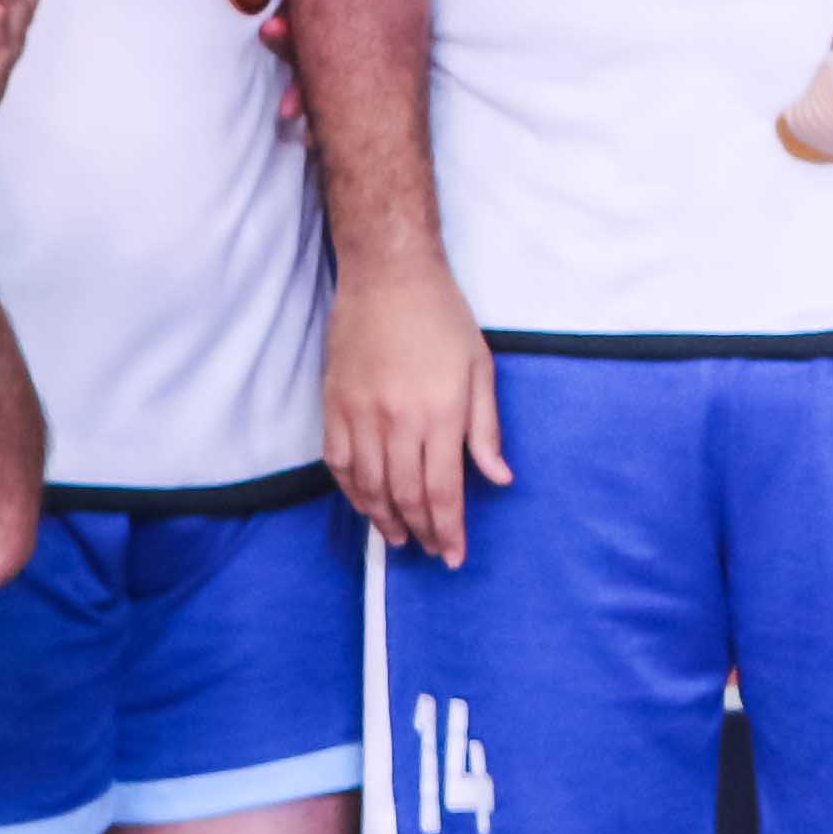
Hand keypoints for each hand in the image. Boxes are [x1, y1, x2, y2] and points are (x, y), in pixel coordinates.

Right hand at [326, 254, 509, 563]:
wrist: (387, 279)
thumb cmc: (444, 321)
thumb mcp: (480, 371)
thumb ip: (486, 429)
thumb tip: (498, 478)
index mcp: (439, 414)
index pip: (442, 490)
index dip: (448, 528)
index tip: (453, 554)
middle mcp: (396, 421)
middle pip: (406, 495)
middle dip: (421, 531)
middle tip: (432, 552)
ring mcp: (360, 415)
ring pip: (369, 485)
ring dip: (384, 518)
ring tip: (400, 540)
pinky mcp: (334, 405)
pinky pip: (339, 462)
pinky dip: (352, 491)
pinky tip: (366, 505)